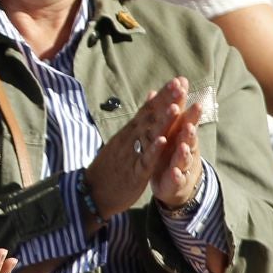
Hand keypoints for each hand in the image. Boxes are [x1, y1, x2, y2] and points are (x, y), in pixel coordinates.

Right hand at [85, 77, 191, 218]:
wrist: (92, 192)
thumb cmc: (110, 167)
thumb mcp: (122, 141)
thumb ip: (137, 123)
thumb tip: (148, 104)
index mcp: (130, 132)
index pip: (148, 110)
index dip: (163, 95)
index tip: (178, 80)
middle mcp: (130, 140)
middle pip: (150, 117)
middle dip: (165, 101)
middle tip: (180, 85)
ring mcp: (131, 155)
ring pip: (149, 136)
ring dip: (162, 122)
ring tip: (174, 107)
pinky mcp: (134, 173)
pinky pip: (144, 160)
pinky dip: (153, 150)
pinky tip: (162, 141)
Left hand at [149, 98, 206, 211]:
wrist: (176, 186)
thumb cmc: (171, 153)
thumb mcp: (169, 131)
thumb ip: (170, 111)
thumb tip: (166, 87)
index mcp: (179, 134)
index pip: (182, 114)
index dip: (182, 101)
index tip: (182, 85)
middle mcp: (184, 147)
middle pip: (189, 133)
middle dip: (191, 120)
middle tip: (195, 108)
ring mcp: (182, 165)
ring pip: (184, 156)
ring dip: (185, 148)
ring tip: (185, 142)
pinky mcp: (176, 182)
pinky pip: (177, 179)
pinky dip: (176, 175)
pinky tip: (174, 172)